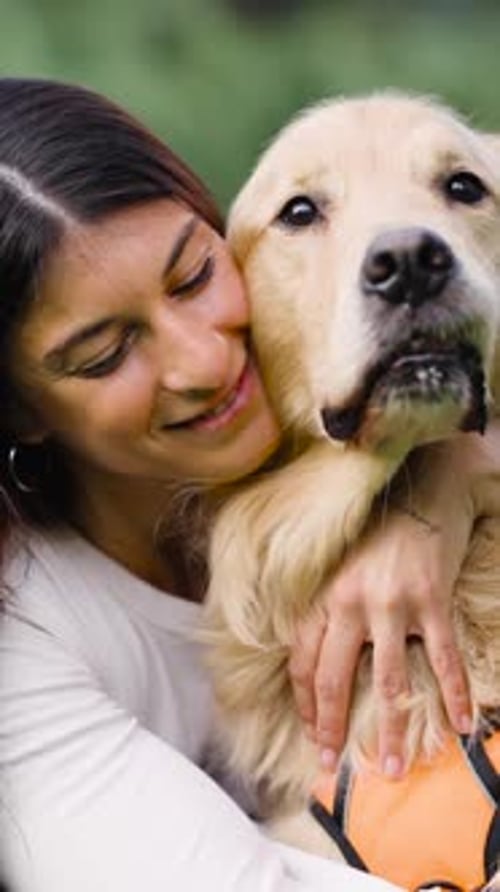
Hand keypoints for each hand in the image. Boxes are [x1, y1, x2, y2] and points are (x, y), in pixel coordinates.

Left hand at [289, 435, 483, 777]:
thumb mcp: (337, 566)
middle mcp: (352, 602)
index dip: (305, 704)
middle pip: (334, 680)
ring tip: (390, 766)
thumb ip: (325, 608)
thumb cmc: (375, 532)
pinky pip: (442, 658)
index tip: (311, 733)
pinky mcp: (433, 600)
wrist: (420, 488)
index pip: (303, 663)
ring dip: (391, 729)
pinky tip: (460, 724)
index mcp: (324, 595)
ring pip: (390, 679)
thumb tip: (313, 656)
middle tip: (333, 766)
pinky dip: (452, 694)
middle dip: (332, 729)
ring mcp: (394, 603)